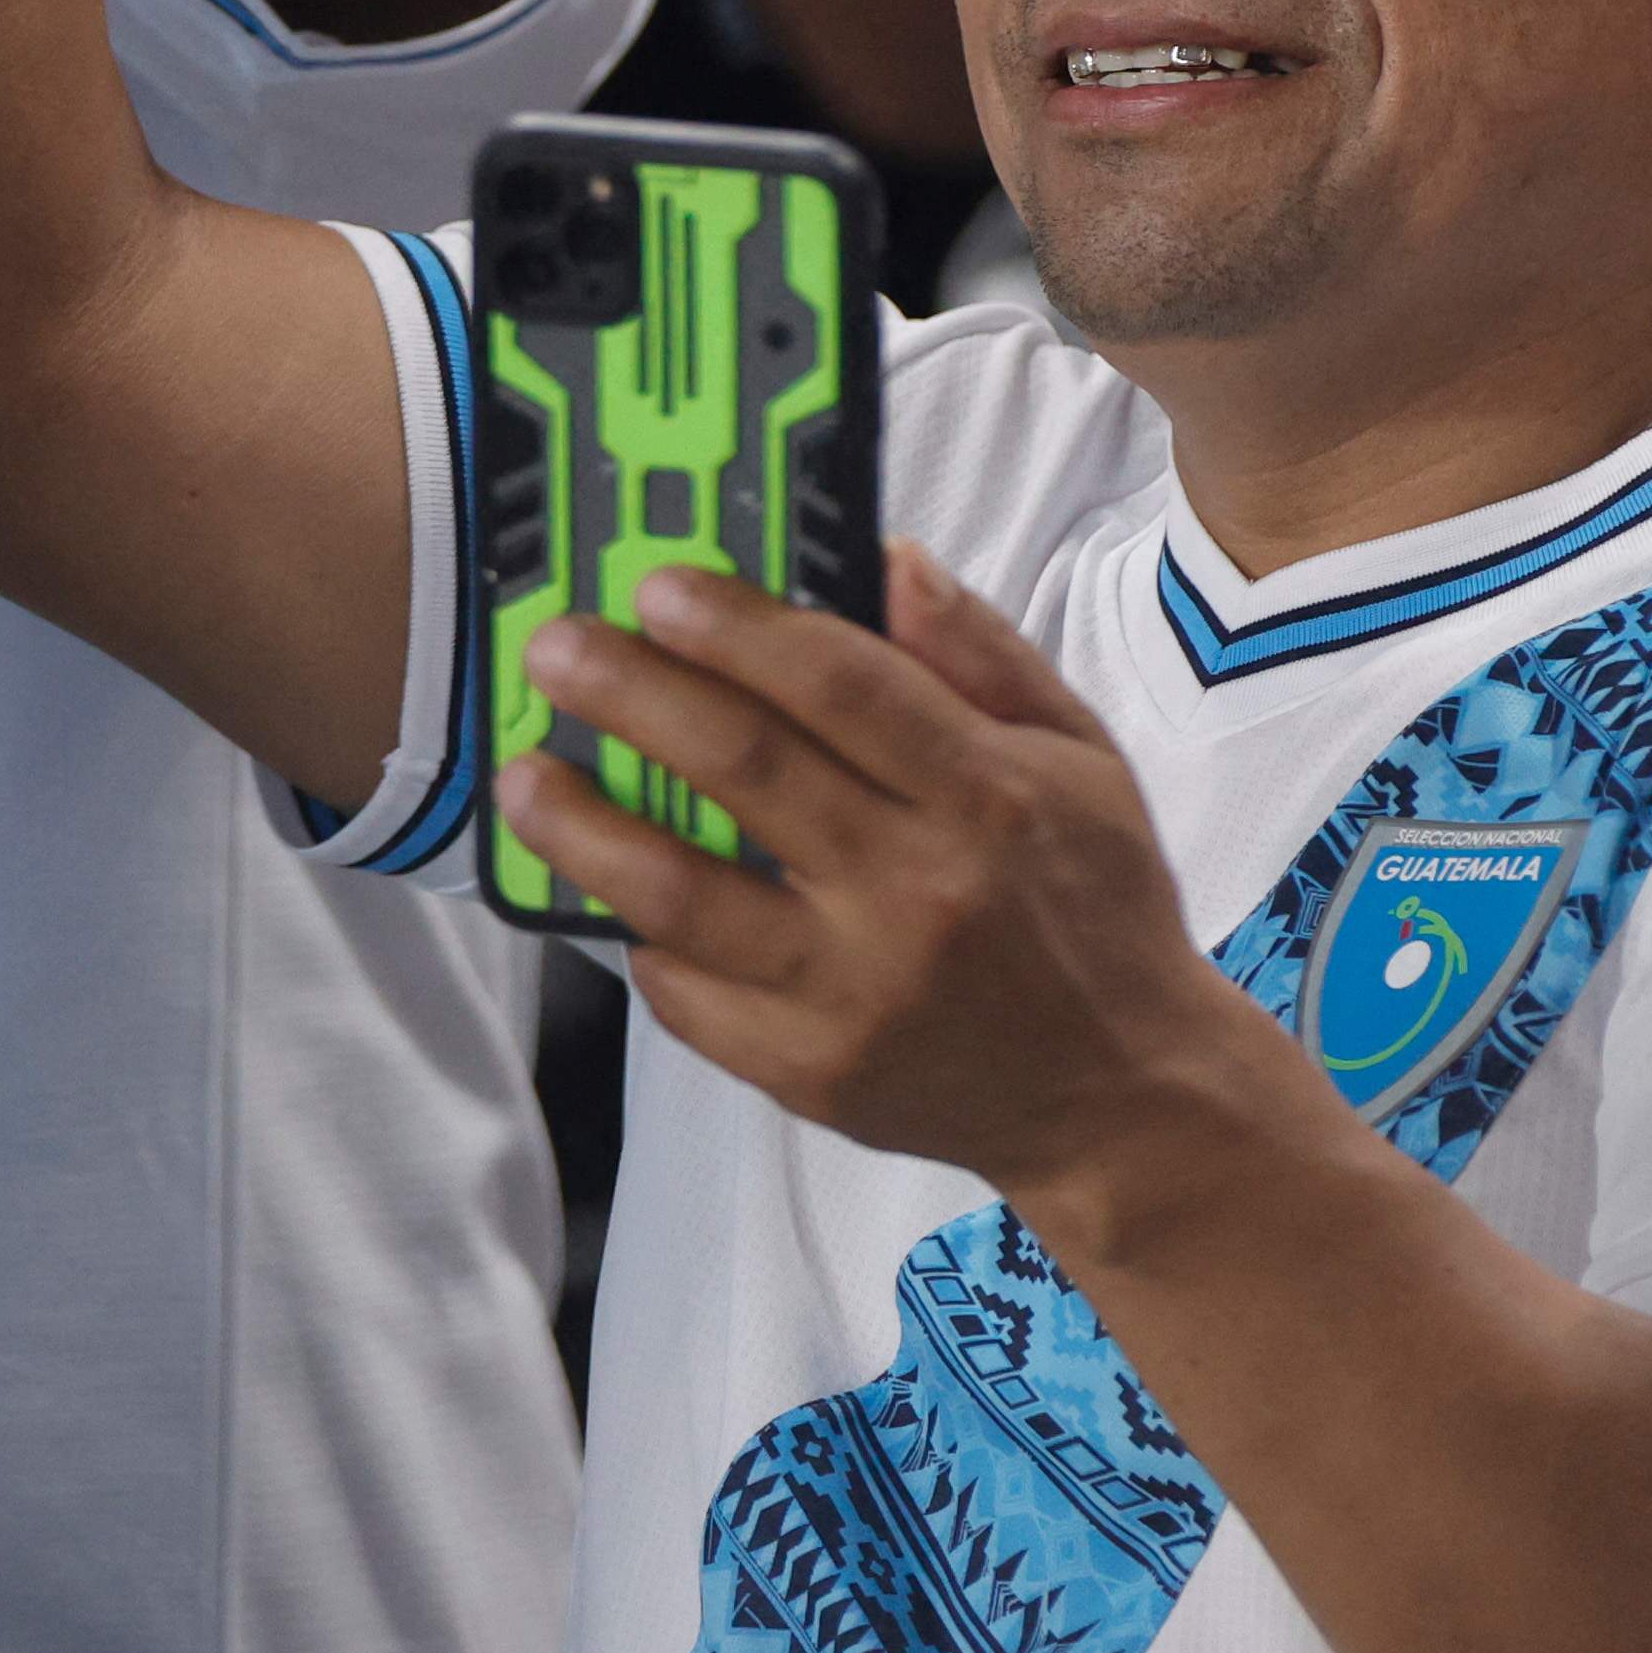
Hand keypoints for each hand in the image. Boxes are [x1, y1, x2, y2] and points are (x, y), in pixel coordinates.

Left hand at [509, 543, 1297, 1208]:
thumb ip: (980, 653)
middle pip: (744, 769)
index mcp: (990, 793)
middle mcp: (918, 891)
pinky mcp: (815, 1074)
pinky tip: (606, 891)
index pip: (842, 684)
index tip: (659, 584)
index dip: (738, 626)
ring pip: (685, 894)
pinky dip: (638, 939)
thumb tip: (886, 557)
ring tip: (526, 777)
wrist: (1125, 1095)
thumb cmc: (1096, 904)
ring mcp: (858, 993)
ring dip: (585, 825)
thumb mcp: (1080, 757)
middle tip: (555, 650)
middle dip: (630, 694)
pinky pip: (692, 999)